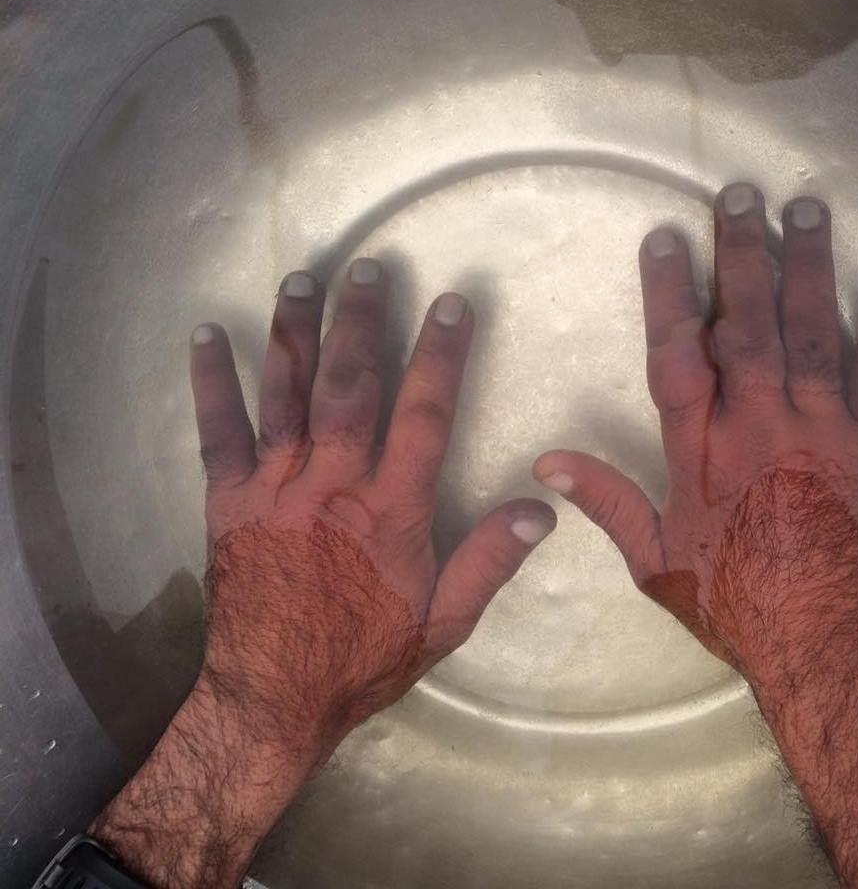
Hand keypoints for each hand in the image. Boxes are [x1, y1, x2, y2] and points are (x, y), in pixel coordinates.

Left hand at [190, 260, 554, 756]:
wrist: (273, 697)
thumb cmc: (364, 657)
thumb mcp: (445, 622)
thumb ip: (490, 560)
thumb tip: (542, 506)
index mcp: (391, 510)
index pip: (424, 415)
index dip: (441, 355)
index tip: (451, 304)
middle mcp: (333, 484)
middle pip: (351, 386)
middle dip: (362, 322)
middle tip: (368, 267)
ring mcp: (275, 488)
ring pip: (288, 395)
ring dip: (295, 333)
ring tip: (302, 279)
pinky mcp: (228, 501)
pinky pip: (219, 433)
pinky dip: (212, 382)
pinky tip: (207, 336)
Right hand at [534, 183, 857, 675]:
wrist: (822, 641)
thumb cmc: (734, 602)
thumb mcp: (657, 561)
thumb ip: (609, 502)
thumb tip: (546, 466)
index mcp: (703, 451)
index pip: (678, 354)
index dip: (669, 292)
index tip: (666, 238)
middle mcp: (761, 424)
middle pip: (748, 322)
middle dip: (743, 253)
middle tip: (742, 193)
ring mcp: (824, 426)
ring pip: (813, 328)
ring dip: (809, 262)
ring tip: (807, 206)